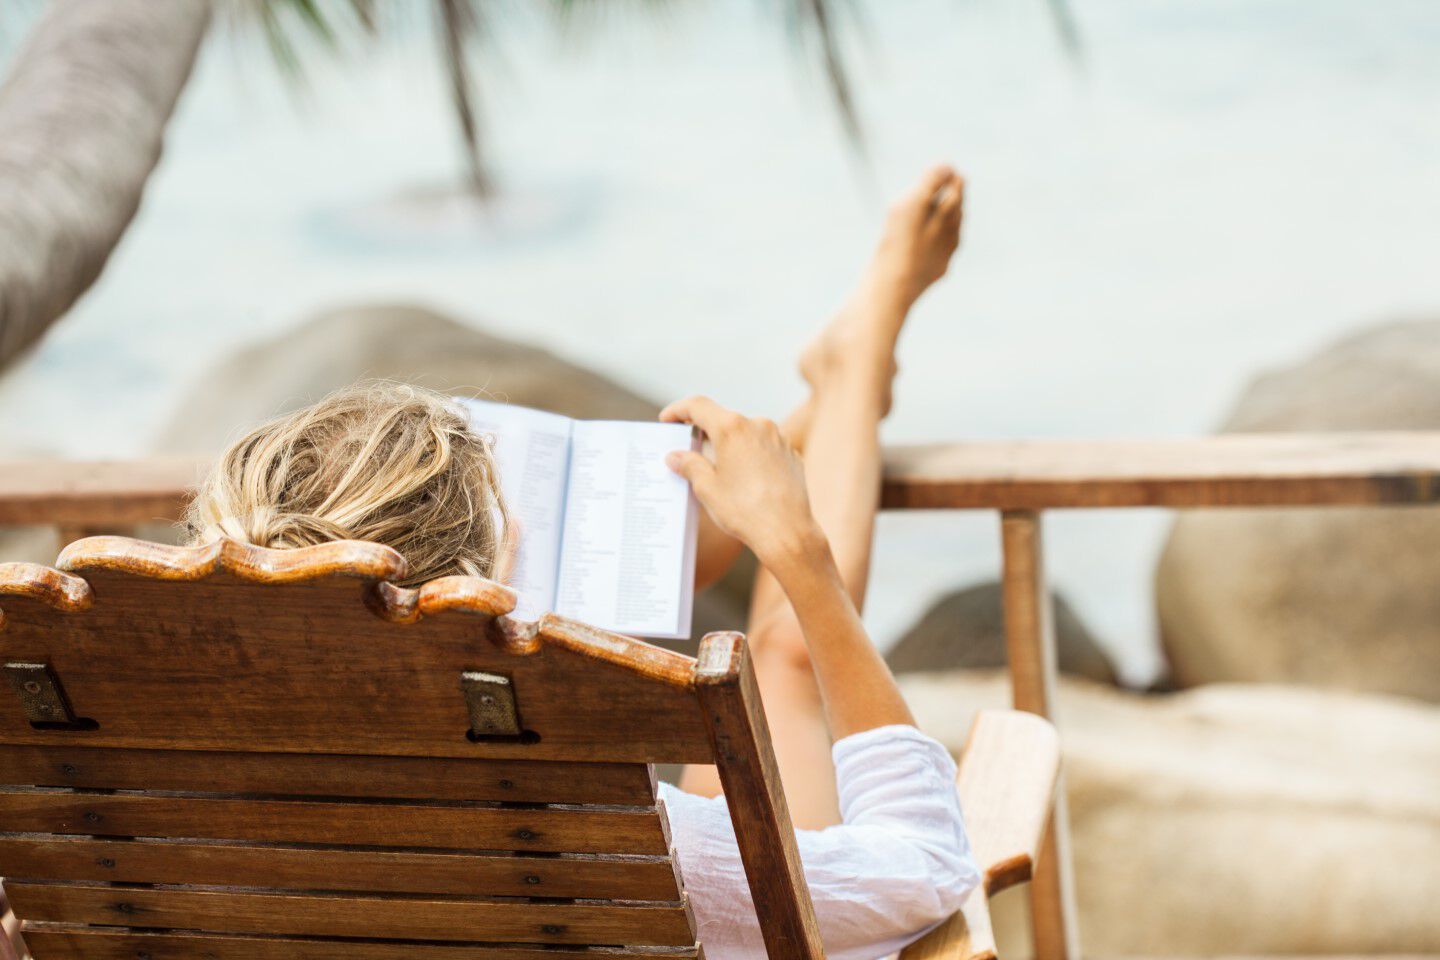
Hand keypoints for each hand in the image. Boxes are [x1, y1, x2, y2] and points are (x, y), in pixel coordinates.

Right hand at [660, 395, 822, 566]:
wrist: (787, 532)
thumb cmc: (746, 511)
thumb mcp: (707, 488)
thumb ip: (689, 465)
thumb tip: (676, 457)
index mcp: (732, 428)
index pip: (698, 406)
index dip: (678, 410)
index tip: (667, 420)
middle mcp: (757, 425)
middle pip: (723, 419)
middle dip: (704, 432)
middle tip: (688, 450)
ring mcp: (777, 438)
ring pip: (745, 433)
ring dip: (728, 445)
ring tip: (717, 470)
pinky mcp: (790, 454)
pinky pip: (763, 447)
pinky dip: (749, 456)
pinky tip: (743, 479)